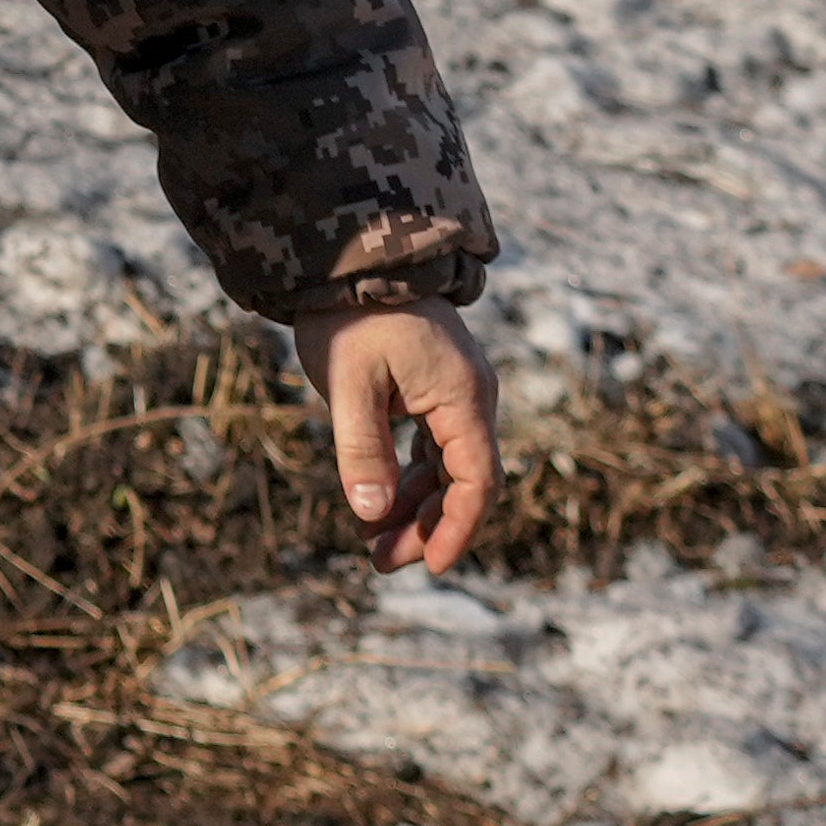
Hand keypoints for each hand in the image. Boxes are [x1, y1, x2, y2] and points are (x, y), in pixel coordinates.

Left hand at [312, 302, 502, 574]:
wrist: (351, 257)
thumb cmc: (350, 317)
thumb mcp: (348, 386)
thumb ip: (362, 450)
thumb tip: (370, 516)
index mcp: (463, 397)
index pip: (477, 481)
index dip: (458, 530)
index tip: (433, 568)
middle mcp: (471, 398)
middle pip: (464, 483)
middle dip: (428, 529)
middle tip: (380, 562)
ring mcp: (455, 394)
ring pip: (447, 469)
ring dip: (416, 509)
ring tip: (373, 544)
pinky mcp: (434, 390)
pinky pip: (433, 448)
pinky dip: (409, 480)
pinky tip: (378, 505)